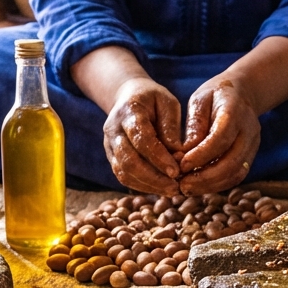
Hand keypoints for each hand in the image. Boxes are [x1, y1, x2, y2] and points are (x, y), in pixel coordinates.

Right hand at [104, 77, 182, 195]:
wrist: (127, 96)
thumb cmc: (153, 99)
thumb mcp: (168, 103)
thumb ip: (171, 127)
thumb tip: (178, 154)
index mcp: (129, 112)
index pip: (141, 139)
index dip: (158, 158)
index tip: (176, 172)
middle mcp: (114, 129)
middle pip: (129, 160)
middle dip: (153, 177)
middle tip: (175, 187)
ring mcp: (109, 144)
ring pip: (123, 172)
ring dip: (148, 185)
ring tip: (170, 191)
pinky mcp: (111, 156)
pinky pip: (123, 176)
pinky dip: (141, 186)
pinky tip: (159, 188)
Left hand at [179, 77, 260, 194]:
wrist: (242, 93)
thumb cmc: (215, 95)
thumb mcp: (199, 100)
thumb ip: (194, 124)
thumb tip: (184, 152)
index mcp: (235, 111)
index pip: (221, 138)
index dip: (201, 155)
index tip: (181, 165)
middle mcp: (249, 130)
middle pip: (232, 162)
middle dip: (205, 178)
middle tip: (181, 184)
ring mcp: (253, 145)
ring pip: (236, 173)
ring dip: (211, 185)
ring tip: (187, 188)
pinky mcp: (250, 156)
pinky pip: (236, 176)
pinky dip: (217, 185)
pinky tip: (199, 186)